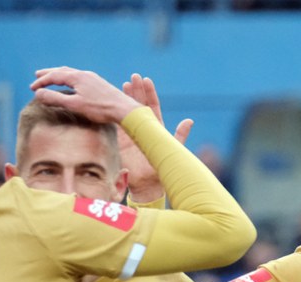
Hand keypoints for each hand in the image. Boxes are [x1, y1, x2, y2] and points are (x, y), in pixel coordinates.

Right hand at [31, 67, 140, 123]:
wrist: (124, 109)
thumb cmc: (100, 109)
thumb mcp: (74, 105)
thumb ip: (56, 99)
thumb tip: (38, 93)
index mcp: (77, 77)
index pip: (54, 76)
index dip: (42, 82)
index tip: (31, 88)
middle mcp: (84, 74)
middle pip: (62, 71)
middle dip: (49, 74)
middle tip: (37, 75)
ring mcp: (93, 78)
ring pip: (72, 74)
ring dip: (60, 75)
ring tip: (52, 78)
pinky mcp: (99, 84)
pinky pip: (80, 78)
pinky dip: (70, 79)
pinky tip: (72, 85)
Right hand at [117, 75, 193, 203]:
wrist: (148, 186)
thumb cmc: (162, 169)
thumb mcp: (173, 150)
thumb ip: (180, 135)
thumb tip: (189, 120)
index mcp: (157, 128)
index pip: (153, 106)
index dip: (149, 93)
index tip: (146, 80)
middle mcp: (144, 128)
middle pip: (139, 105)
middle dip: (136, 91)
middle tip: (133, 77)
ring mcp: (132, 134)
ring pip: (127, 112)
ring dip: (125, 99)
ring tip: (123, 84)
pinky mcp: (122, 141)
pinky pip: (117, 124)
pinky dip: (114, 113)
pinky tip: (110, 102)